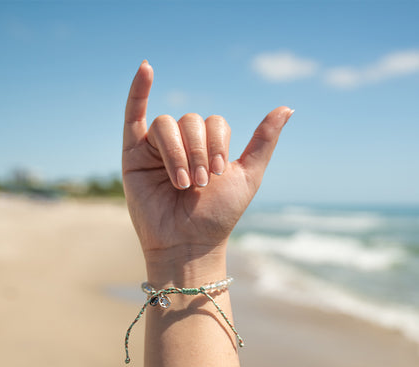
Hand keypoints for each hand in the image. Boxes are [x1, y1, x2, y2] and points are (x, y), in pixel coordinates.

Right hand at [122, 61, 292, 274]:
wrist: (187, 243)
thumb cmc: (217, 216)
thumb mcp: (248, 176)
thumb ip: (264, 141)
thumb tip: (287, 107)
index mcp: (208, 147)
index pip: (215, 122)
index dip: (217, 143)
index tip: (218, 174)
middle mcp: (183, 144)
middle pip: (191, 120)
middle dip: (198, 151)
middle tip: (199, 183)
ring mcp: (157, 147)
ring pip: (167, 124)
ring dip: (178, 152)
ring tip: (182, 183)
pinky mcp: (133, 153)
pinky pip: (133, 114)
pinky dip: (138, 90)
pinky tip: (146, 69)